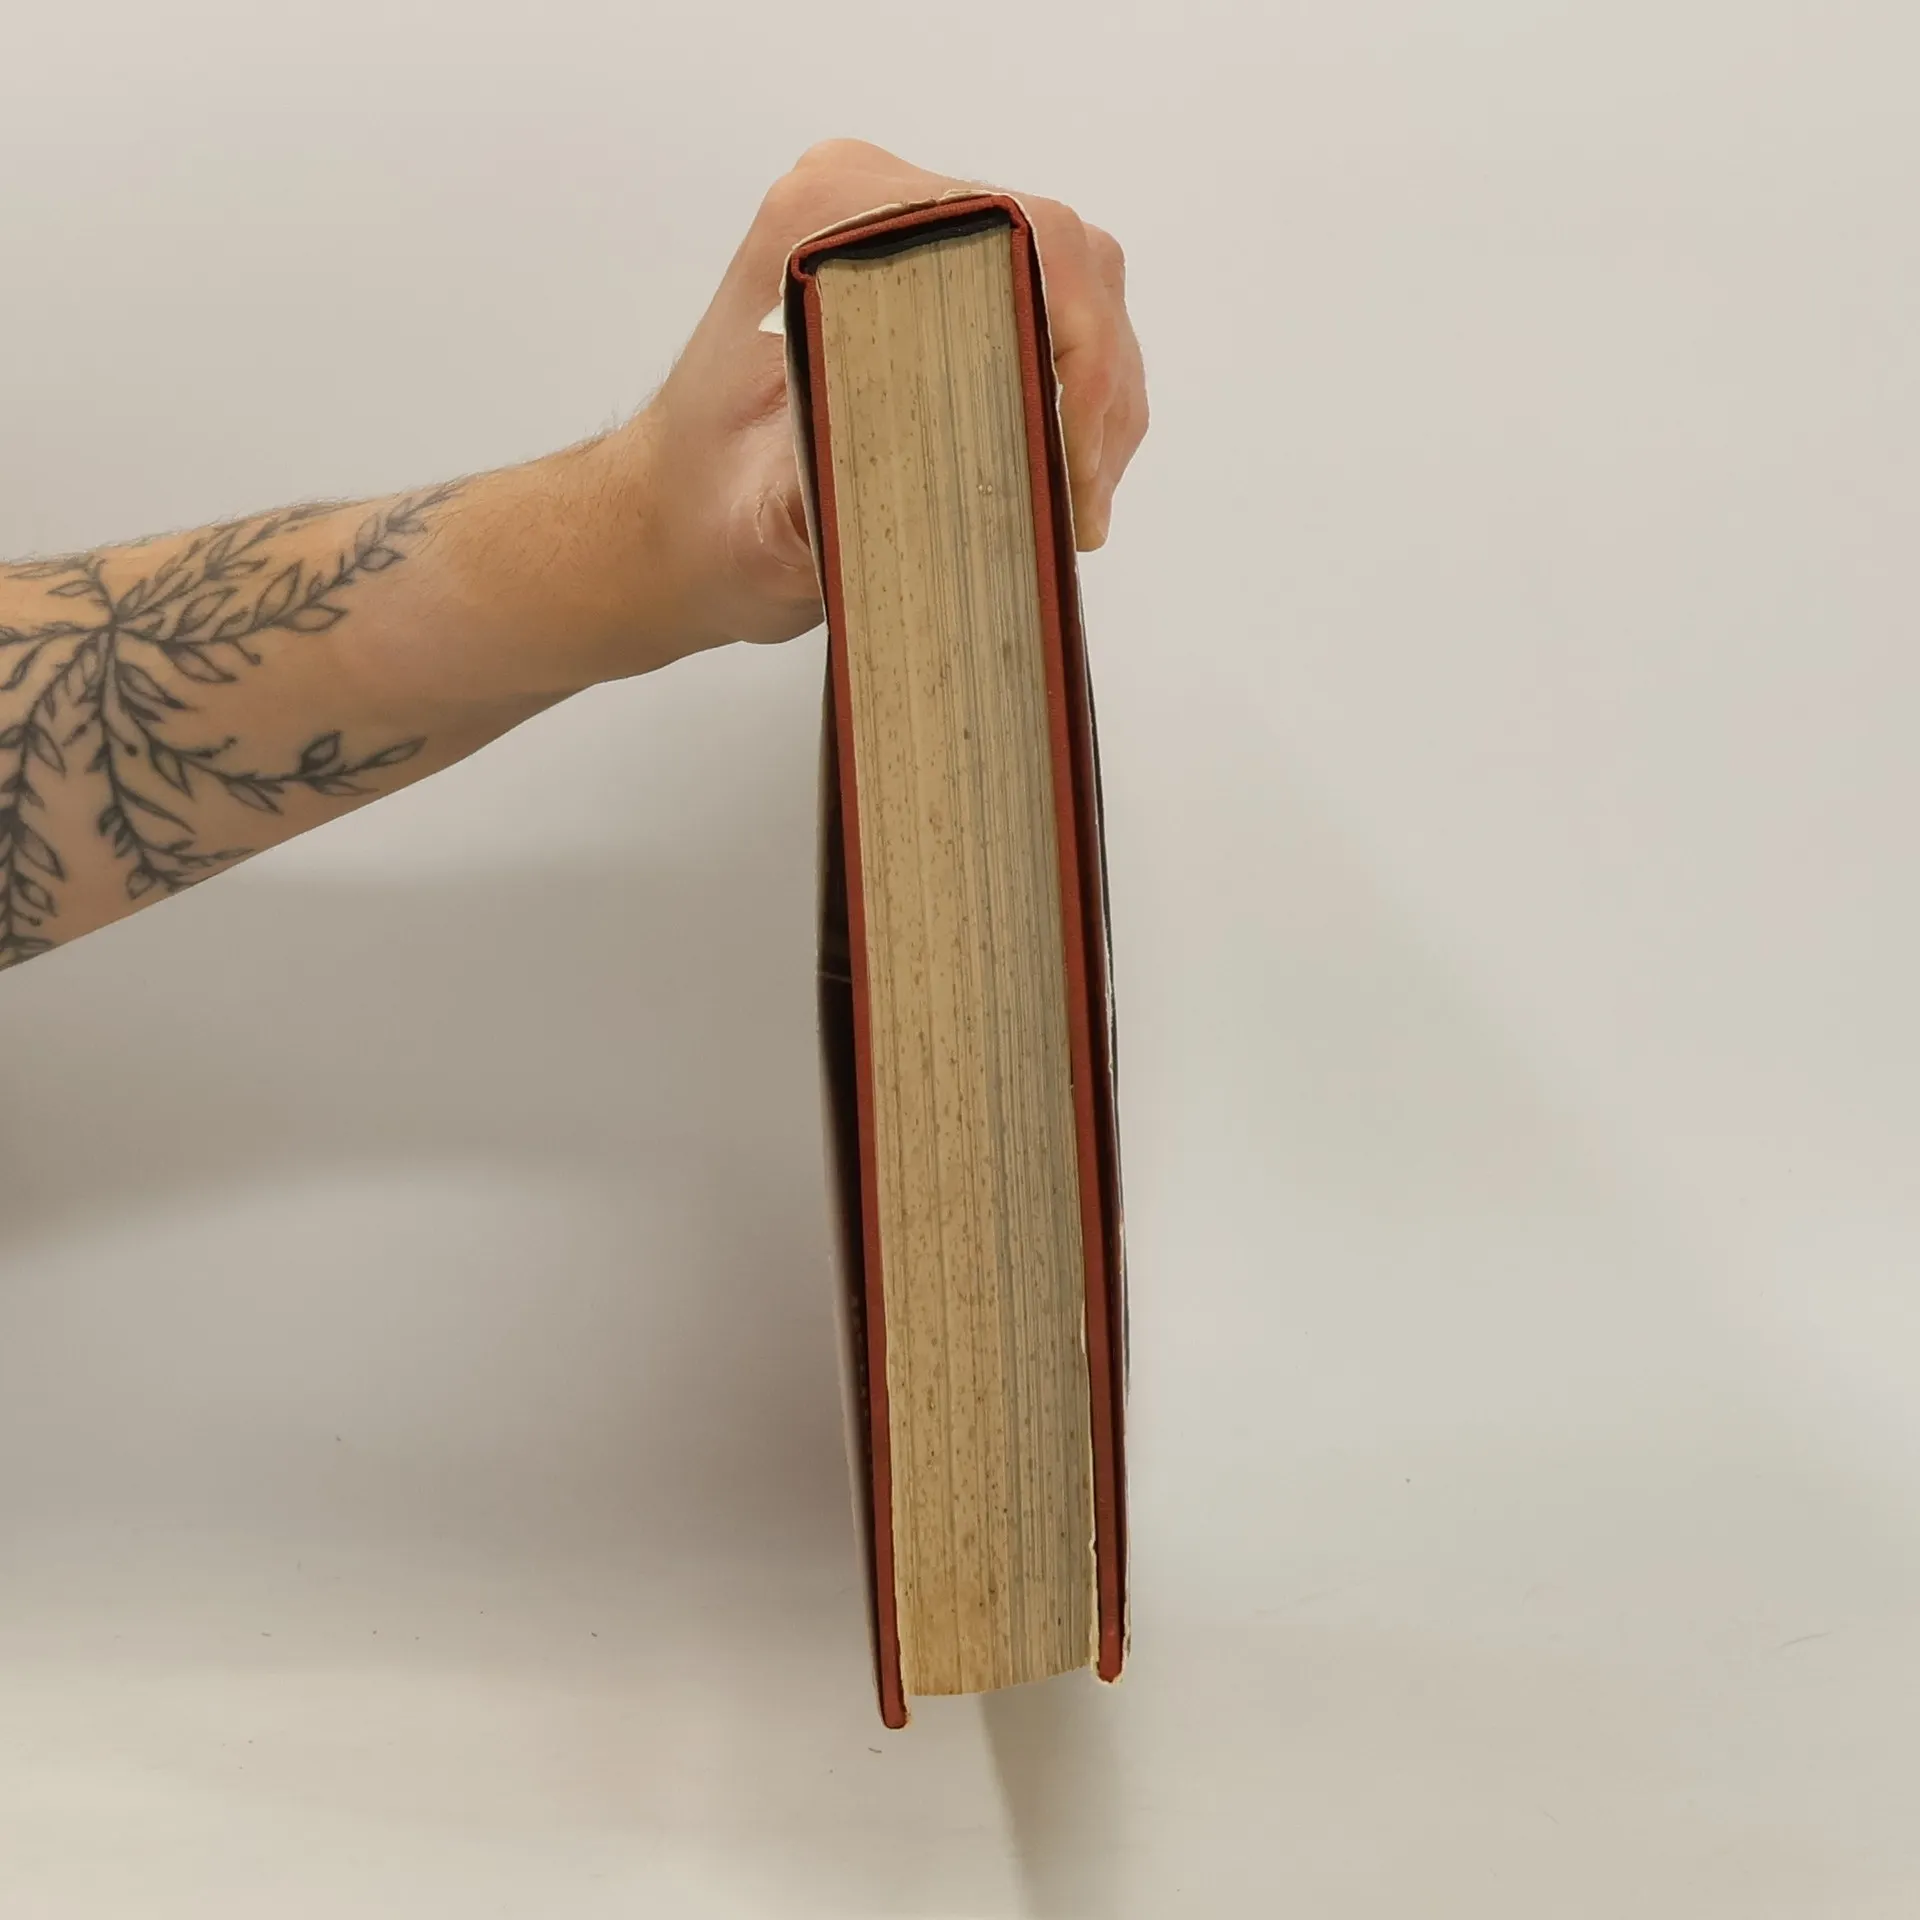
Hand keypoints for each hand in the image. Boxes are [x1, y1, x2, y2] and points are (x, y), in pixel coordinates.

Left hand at [619, 139, 1148, 658]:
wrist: (672, 526)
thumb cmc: (701, 516)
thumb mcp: (767, 519)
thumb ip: (855, 490)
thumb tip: (970, 479)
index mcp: (821, 221)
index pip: (1007, 234)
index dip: (1073, 346)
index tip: (1071, 456)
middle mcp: (873, 205)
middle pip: (1057, 255)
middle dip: (1097, 386)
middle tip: (1084, 499)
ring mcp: (917, 240)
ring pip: (1074, 287)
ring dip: (1101, 401)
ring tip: (1081, 506)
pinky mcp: (944, 288)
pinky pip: (1057, 319)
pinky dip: (1084, 403)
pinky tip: (1070, 480)